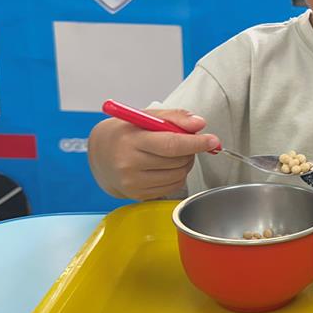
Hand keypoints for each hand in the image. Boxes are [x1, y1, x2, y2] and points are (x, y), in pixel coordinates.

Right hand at [87, 109, 219, 199]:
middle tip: (185, 141)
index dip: (196, 143)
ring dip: (185, 163)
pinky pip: (172, 186)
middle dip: (190, 150)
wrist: (100, 154)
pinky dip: (177, 175)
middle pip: (178, 161)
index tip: (212, 141)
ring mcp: (133, 183)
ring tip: (172, 153)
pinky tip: (165, 166)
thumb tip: (199, 124)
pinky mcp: (138, 195)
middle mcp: (130, 165)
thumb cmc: (125, 133)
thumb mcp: (146, 116)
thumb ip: (175, 117)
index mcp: (132, 141)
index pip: (171, 145)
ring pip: (178, 175)